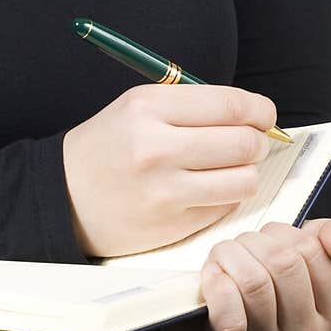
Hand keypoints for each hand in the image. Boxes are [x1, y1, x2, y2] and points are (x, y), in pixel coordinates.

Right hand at [62, 83, 276, 257]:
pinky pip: (226, 207)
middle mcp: (156, 147)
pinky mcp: (171, 226)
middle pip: (243, 142)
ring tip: (233, 167)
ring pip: (244, 179)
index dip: (260, 109)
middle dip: (258, 141)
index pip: (229, 105)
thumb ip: (194, 105)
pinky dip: (227, 196)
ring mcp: (164, 190)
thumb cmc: (111, 145)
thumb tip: (254, 113)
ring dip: (248, 172)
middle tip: (253, 141)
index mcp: (148, 107)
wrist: (65, 195)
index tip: (264, 114)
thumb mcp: (139, 106)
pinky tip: (208, 189)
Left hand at [159, 217, 330, 330]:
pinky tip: (213, 277)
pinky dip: (217, 284)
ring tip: (224, 258)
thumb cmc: (267, 275)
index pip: (312, 252)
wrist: (215, 311)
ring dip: (230, 254)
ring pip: (254, 282)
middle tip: (241, 247)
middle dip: (254, 241)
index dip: (282, 233)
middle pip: (283, 264)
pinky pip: (230, 315)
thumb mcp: (308, 250)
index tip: (269, 241)